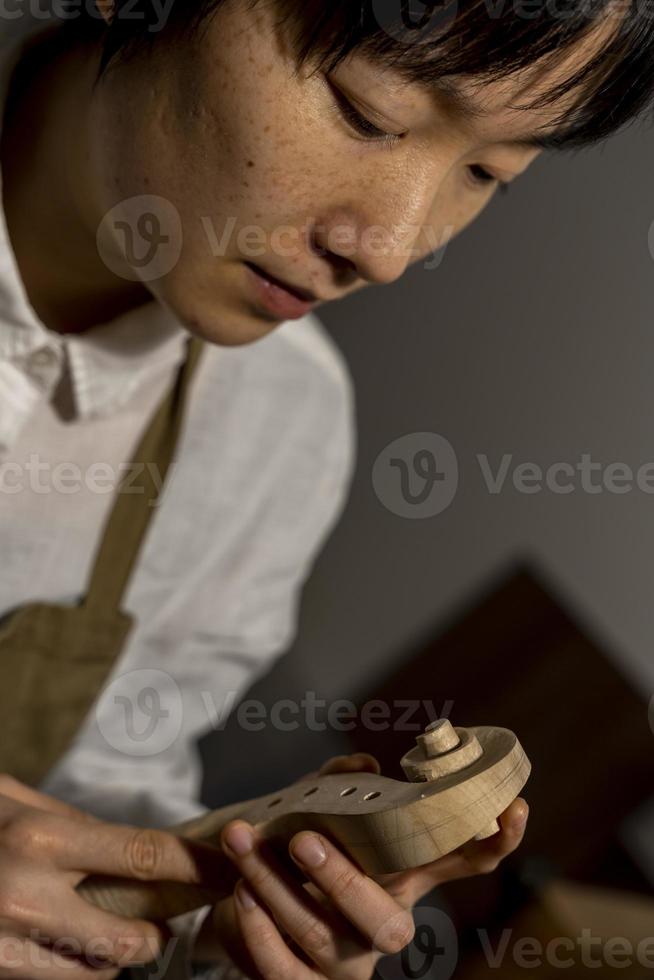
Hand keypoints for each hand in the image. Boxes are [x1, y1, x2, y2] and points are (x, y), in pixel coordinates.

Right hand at [0, 774, 222, 978]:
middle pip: (126, 939)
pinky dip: (75, 967)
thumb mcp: (14, 799)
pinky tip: (70, 942)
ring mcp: (5, 945)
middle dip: (157, 936)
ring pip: (94, 973)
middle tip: (164, 923)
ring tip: (110, 930)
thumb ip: (72, 822)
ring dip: (114, 956)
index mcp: (41, 840)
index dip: (194, 866)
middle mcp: (26, 897)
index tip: (225, 870)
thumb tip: (123, 843)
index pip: (141, 856)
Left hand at [195, 753, 528, 979]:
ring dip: (273, 889)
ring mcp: (346, 965)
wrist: (242, 908)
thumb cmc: (294, 855)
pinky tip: (237, 895)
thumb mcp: (316, 815)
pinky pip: (282, 974)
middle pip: (386, 923)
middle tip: (301, 841)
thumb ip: (336, 786)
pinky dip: (256, 932)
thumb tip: (364, 765)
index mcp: (401, 879)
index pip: (462, 865)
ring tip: (240, 847)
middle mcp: (383, 926)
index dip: (494, 841)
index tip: (513, 807)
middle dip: (343, 881)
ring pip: (322, 939)